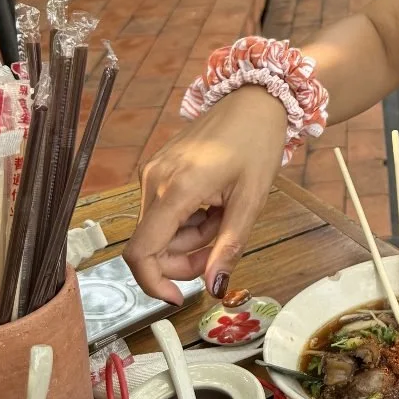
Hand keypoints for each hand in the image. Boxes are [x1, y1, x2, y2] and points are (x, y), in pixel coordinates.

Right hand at [124, 87, 286, 303]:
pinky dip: (186, 219)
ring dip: (190, 237)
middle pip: (151, 245)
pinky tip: (213, 203)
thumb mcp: (251, 200)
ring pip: (159, 229)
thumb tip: (214, 288)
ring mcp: (153, 171)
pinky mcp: (158, 168)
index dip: (154, 283)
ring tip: (224, 213)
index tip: (179, 297)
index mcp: (176, 188)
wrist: (254, 101)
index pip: (141, 252)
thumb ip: (229, 246)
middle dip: (184, 258)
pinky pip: (163, 210)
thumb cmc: (257, 143)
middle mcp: (155, 180)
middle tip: (221, 247)